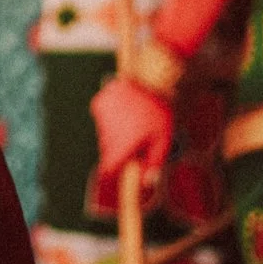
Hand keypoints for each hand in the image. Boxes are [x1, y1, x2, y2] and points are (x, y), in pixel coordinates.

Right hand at [86, 75, 172, 217]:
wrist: (153, 80)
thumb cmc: (160, 114)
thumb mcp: (163, 141)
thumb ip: (154, 164)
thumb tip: (147, 183)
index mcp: (122, 146)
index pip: (107, 170)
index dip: (111, 173)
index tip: (117, 171)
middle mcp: (108, 134)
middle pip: (107, 151)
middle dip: (119, 149)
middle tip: (137, 138)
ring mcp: (101, 117)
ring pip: (104, 134)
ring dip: (115, 132)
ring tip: (133, 120)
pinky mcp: (99, 103)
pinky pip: (101, 117)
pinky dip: (110, 116)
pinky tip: (125, 109)